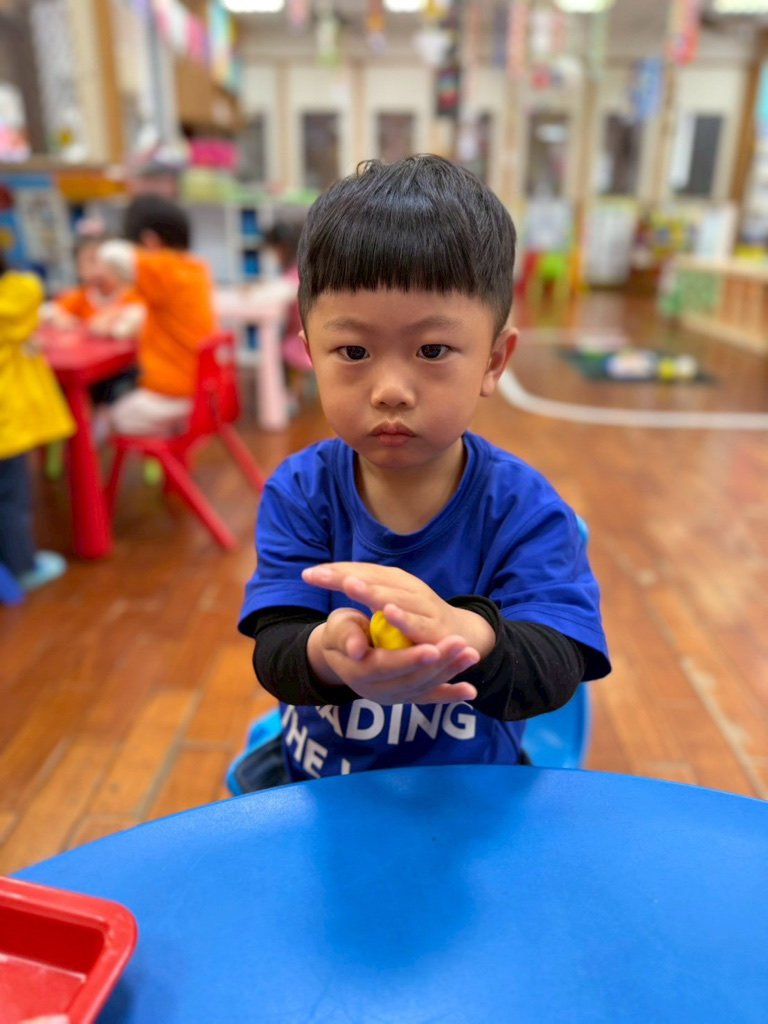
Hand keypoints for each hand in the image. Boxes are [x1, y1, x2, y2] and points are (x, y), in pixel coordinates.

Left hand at [302, 562, 494, 658]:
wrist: (461, 634)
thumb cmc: (417, 618)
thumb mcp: (388, 603)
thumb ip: (366, 593)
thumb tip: (333, 578)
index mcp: (393, 581)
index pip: (359, 571)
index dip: (334, 572)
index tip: (307, 574)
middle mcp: (407, 587)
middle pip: (371, 578)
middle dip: (344, 576)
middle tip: (317, 575)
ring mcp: (422, 605)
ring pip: (392, 596)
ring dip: (371, 590)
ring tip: (348, 584)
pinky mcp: (434, 627)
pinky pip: (416, 622)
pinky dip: (403, 617)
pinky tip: (388, 612)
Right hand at [306, 606, 479, 705]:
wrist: (342, 652)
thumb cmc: (342, 633)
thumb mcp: (338, 628)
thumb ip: (347, 636)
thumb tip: (357, 650)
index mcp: (359, 672)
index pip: (387, 668)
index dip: (409, 660)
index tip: (432, 649)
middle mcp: (377, 691)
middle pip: (411, 679)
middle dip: (439, 663)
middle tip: (461, 643)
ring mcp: (394, 697)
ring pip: (424, 687)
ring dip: (450, 672)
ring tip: (471, 654)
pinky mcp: (406, 696)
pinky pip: (430, 698)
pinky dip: (450, 696)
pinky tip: (470, 692)